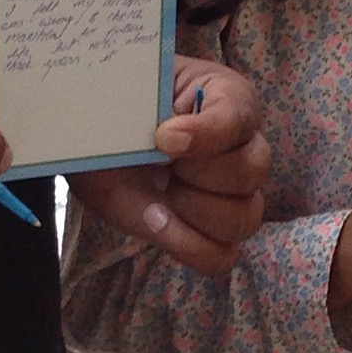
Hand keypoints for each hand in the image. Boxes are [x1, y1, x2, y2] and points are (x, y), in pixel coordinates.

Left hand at [71, 55, 268, 276]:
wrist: (99, 142)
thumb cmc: (123, 111)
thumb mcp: (128, 97)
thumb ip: (149, 108)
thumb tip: (165, 146)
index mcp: (230, 100)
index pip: (238, 118)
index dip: (205, 133)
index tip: (162, 137)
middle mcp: (245, 148)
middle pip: (252, 170)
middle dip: (199, 171)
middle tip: (160, 162)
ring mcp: (236, 196)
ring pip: (245, 217)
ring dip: (195, 210)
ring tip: (159, 194)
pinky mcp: (214, 234)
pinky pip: (222, 255)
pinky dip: (189, 245)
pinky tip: (158, 220)